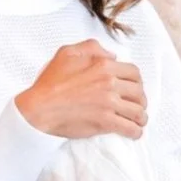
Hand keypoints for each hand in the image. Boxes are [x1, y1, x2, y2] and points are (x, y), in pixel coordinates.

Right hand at [15, 40, 146, 139]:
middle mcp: (110, 83)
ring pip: (138, 111)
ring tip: (138, 121)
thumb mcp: (67, 53)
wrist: (39, 108)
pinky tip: (134, 133)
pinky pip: (129, 128)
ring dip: (141, 117)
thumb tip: (112, 55)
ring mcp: (109, 103)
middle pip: (139, 92)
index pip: (133, 73)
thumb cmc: (50, 82)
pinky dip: (135, 132)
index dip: (136, 82)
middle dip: (140, 100)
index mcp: (104, 65)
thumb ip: (92, 47)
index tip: (133, 89)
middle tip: (136, 105)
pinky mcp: (105, 122)